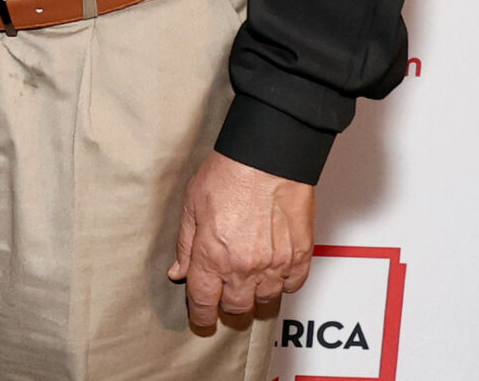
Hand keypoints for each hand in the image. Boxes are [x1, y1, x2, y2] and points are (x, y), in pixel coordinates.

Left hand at [167, 150, 315, 329]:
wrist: (268, 159)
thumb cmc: (228, 174)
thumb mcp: (191, 206)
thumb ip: (185, 244)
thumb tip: (179, 272)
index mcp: (212, 256)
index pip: (204, 301)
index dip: (201, 316)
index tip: (201, 321)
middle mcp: (243, 267)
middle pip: (236, 307)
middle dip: (227, 305)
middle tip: (224, 295)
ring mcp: (274, 265)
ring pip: (265, 301)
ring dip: (254, 295)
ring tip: (248, 281)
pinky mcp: (299, 257)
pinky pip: (292, 286)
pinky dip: (282, 284)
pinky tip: (273, 271)